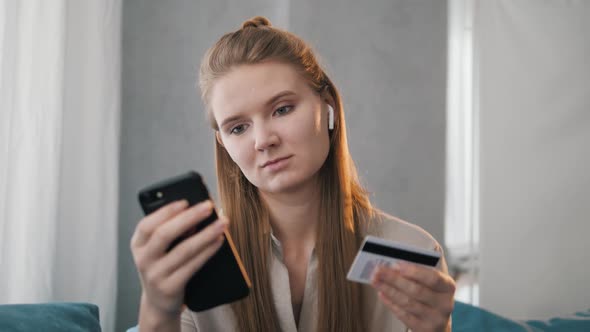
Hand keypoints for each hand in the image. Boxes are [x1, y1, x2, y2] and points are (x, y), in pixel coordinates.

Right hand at [131, 200, 227, 318]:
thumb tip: (197, 212)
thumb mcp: (158, 250)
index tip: (186, 201)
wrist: (159, 303)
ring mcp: (156, 275)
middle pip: (164, 234)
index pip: (147, 224)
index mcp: (138, 244)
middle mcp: (143, 259)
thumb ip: (171, 231)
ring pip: (184, 250)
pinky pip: (193, 265)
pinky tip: (218, 241)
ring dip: (206, 233)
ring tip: (222, 223)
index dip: (166, 211)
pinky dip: (208, 251)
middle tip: (208, 207)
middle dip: (189, 217)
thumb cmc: (163, 267)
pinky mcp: (171, 288)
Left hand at [371, 261, 455, 331]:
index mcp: (448, 286)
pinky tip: (381, 293)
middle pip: (416, 290)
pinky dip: (390, 303)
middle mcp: (445, 304)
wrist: (437, 321)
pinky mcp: (424, 329)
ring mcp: (435, 318)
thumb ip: (420, 271)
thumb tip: (394, 260)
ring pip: (407, 302)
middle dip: (394, 279)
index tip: (397, 264)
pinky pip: (403, 315)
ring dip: (388, 290)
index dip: (415, 271)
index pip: (433, 278)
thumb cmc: (431, 294)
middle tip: (378, 270)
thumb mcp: (432, 282)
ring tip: (375, 280)